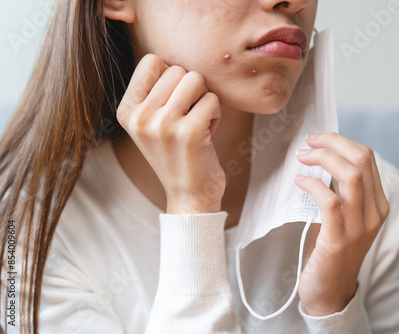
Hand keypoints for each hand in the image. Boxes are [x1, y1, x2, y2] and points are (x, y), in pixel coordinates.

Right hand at [116, 54, 224, 213]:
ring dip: (204, 99)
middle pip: (177, 69)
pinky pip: (213, 99)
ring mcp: (163, 125)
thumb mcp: (151, 124)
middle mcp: (140, 117)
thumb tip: (175, 59)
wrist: (189, 195)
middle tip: (189, 116)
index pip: (151, 61)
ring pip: (196, 79)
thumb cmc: (177, 154)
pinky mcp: (189, 132)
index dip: (171, 76)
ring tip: (198, 122)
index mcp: (127, 111)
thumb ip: (155, 92)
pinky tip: (208, 134)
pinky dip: (216, 114)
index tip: (174, 102)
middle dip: (190, 90)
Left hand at [295, 132, 389, 315]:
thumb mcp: (345, 216)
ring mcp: (359, 228)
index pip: (367, 158)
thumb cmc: (332, 249)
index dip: (341, 141)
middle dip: (332, 143)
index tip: (318, 139)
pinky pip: (330, 201)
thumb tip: (323, 157)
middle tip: (308, 142)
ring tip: (302, 157)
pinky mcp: (338, 240)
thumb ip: (342, 190)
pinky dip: (313, 184)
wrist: (329, 292)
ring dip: (323, 158)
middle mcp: (374, 214)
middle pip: (362, 160)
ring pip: (351, 176)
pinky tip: (300, 181)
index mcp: (378, 204)